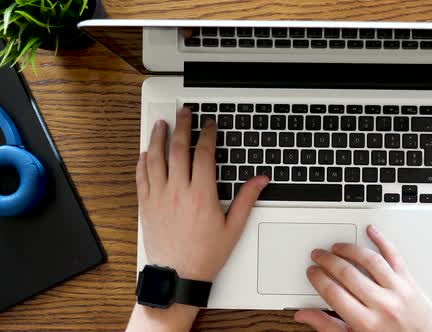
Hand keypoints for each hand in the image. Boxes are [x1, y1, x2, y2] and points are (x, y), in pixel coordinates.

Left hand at [136, 107, 268, 280]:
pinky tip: (146, 152)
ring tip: (162, 124)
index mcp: (202, 194)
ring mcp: (159, 197)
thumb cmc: (205, 254)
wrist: (178, 275)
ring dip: (159, 138)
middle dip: (182, 126)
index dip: (207, 135)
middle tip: (184, 113)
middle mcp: (178, 191)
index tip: (210, 125)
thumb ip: (246, 199)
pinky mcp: (146, 205)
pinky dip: (143, 161)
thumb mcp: (233, 227)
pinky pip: (141, 177)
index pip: (204, 154)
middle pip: (178, 149)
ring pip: (155, 159)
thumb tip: (260, 180)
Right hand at [294, 225, 431, 331]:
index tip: (312, 272)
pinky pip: (395, 256)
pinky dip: (382, 240)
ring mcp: (398, 291)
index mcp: (366, 323)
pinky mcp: (410, 282)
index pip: (333, 293)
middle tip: (319, 255)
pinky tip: (371, 231)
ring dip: (350, 249)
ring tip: (337, 247)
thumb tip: (304, 315)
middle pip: (348, 273)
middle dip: (328, 261)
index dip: (318, 279)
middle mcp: (383, 305)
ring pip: (370, 260)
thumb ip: (328, 326)